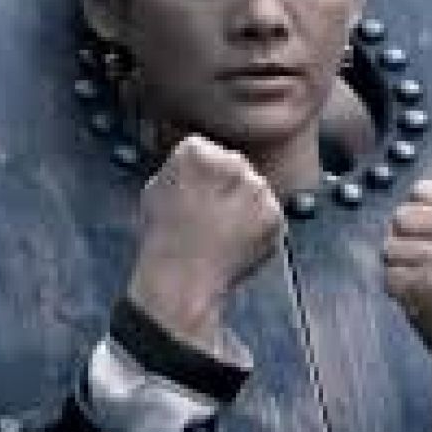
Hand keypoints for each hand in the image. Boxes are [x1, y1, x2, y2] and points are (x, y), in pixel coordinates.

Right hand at [128, 135, 285, 353]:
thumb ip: (180, 167)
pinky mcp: (274, 214)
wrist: (182, 281)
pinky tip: (235, 240)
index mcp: (196, 151)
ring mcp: (257, 188)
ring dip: (243, 204)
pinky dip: (256, 226)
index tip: (192, 194)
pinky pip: (267, 212)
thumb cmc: (164, 238)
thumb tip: (198, 162)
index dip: (199, 175)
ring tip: (221, 231)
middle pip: (234, 165)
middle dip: (225, 186)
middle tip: (210, 215)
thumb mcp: (157, 188)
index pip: (206, 150)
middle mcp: (232, 162)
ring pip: (253, 188)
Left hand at [383, 177, 431, 413]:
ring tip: (421, 280)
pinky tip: (416, 295)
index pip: (420, 191)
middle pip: (400, 217)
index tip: (426, 232)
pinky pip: (387, 275)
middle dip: (401, 239)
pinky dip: (395, 289)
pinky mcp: (426, 287)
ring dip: (397, 266)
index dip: (414, 211)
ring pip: (389, 247)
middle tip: (421, 260)